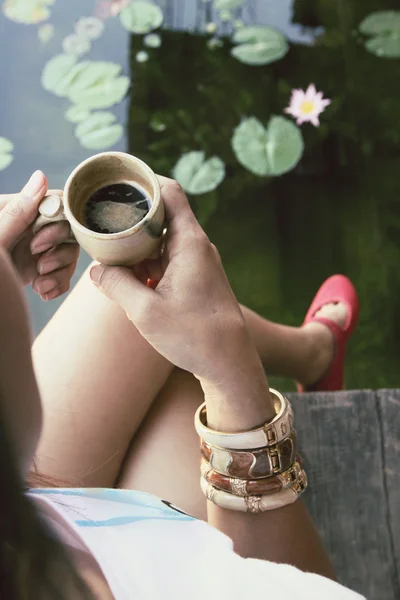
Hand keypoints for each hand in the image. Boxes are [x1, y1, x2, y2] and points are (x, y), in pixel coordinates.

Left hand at [0, 171, 78, 297]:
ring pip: (68, 253)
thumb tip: (41, 175)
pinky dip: (57, 284)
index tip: (39, 244)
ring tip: (40, 285)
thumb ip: (17, 212)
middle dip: (58, 252)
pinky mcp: (37, 271)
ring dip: (59, 272)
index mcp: (12, 212)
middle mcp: (25, 228)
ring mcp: (32, 250)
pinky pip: (62, 272)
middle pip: (66, 230)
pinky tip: (42, 292)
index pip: (51, 203)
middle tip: (40, 266)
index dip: (55, 225)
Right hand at [90, 177, 263, 387]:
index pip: (169, 191)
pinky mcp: (196, 279)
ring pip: (162, 240)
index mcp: (189, 242)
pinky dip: (148, 265)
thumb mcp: (144, 311)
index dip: (143, 181)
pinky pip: (167, 260)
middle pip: (161, 215)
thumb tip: (96, 270)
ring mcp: (197, 262)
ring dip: (137, 247)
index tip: (116, 183)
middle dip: (131, 220)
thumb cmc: (193, 336)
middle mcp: (196, 245)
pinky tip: (130, 280)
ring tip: (110, 256)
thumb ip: (115, 285)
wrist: (229, 363)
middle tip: (101, 225)